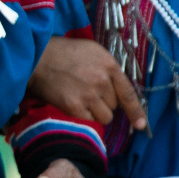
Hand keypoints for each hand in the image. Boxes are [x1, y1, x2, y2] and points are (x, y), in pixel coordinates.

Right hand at [28, 36, 146, 129]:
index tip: (141, 126)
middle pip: (115, 106)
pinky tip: (73, 103)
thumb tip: (119, 90)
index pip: (129, 94)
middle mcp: (101, 82)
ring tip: (82, 99)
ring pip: (104, 117)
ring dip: (96, 112)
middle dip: (105, 102)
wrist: (37, 57)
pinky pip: (89, 120)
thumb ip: (109, 69)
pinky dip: (83, 115)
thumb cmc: (64, 52)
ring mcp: (88, 95)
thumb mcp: (93, 51)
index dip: (136, 112)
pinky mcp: (73, 106)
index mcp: (109, 66)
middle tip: (89, 91)